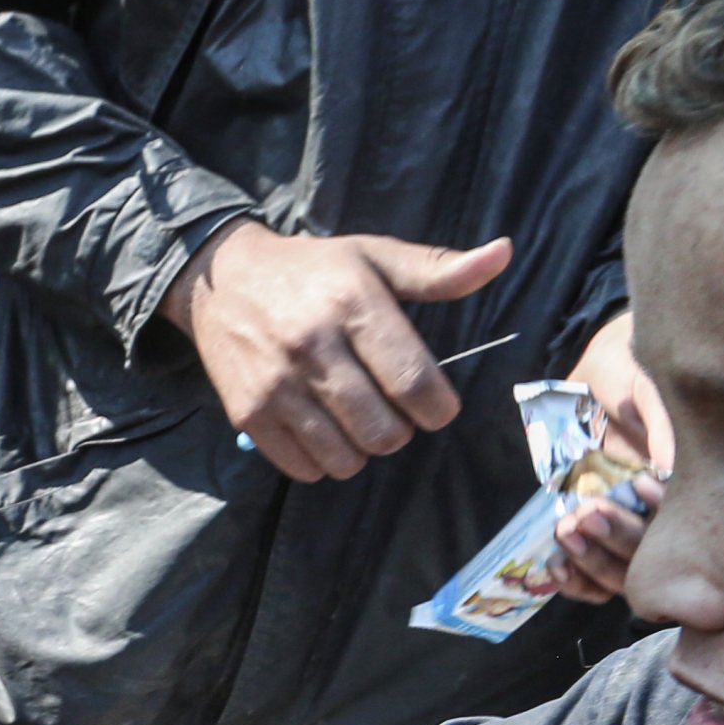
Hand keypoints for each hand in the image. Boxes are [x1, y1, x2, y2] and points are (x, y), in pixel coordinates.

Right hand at [165, 221, 512, 482]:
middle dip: (401, 430)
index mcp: (352, 304)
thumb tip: (503, 255)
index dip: (437, 408)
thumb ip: (438, 270)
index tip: (436, 405)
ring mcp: (276, 385)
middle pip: (384, 431)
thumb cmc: (312, 270)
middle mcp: (312, 346)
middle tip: (392, 409)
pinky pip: (305, 468)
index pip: (414, 382)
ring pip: (346, 458)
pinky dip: (323, 460)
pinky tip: (323, 429)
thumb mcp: (374, 257)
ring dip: (362, 449)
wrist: (220, 279)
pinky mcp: (248, 414)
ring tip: (357, 420)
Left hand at [549, 309, 673, 602]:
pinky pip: (591, 577)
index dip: (659, 520)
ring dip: (592, 561)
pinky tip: (556, 566)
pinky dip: (574, 580)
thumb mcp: (649, 392)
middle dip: (617, 538)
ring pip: (620, 573)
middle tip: (587, 513)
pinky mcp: (594, 533)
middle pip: (647, 556)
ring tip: (567, 531)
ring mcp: (625, 527)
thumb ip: (661, 428)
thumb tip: (668, 473)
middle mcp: (655, 516)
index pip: (681, 528)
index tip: (638, 489)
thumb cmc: (631, 376)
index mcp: (680, 490)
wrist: (598, 371)